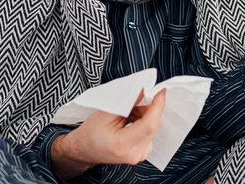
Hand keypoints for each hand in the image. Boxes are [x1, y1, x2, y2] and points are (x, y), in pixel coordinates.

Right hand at [51, 89, 165, 178]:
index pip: (150, 124)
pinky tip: (130, 119)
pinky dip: (143, 121)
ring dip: (143, 114)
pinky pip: (150, 131)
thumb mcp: (107, 112)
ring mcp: (140, 155)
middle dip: (148, 107)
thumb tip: (145, 89)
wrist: (85, 149)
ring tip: (126, 113)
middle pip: (153, 124)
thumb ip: (128, 101)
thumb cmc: (91, 132)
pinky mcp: (142, 152)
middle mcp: (136, 153)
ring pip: (152, 126)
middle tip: (135, 98)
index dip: (158, 105)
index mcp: (124, 145)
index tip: (160, 90)